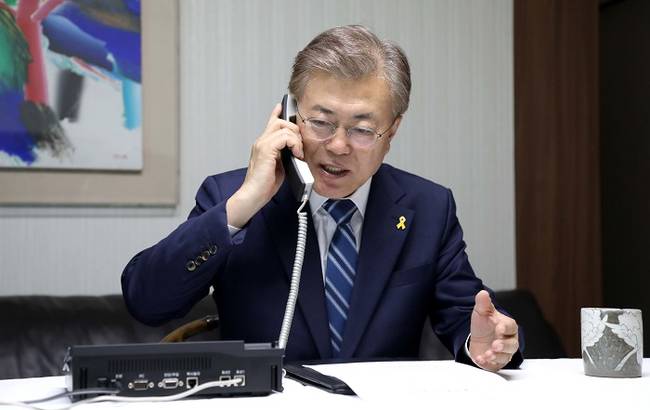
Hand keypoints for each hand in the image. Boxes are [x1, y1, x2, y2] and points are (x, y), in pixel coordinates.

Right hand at [226, 104, 302, 227]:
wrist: (253, 195)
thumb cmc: (264, 185)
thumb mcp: (279, 167)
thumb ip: (285, 156)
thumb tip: (296, 152)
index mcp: (263, 145)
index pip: (270, 123)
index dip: (277, 114)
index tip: (281, 106)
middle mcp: (261, 141)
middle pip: (281, 122)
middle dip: (295, 130)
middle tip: (300, 146)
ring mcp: (262, 144)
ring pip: (284, 127)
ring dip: (296, 139)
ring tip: (298, 153)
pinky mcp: (266, 149)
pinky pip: (284, 137)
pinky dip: (294, 144)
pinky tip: (296, 154)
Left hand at [468, 290, 518, 370]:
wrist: (478, 339)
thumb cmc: (484, 325)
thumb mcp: (481, 312)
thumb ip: (483, 303)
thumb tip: (483, 293)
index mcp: (507, 326)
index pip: (510, 327)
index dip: (505, 328)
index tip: (498, 328)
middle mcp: (509, 340)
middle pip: (512, 344)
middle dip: (504, 345)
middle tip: (495, 345)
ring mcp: (504, 352)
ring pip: (506, 356)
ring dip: (497, 356)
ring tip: (488, 353)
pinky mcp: (497, 361)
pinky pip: (496, 364)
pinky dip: (488, 362)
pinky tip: (481, 358)